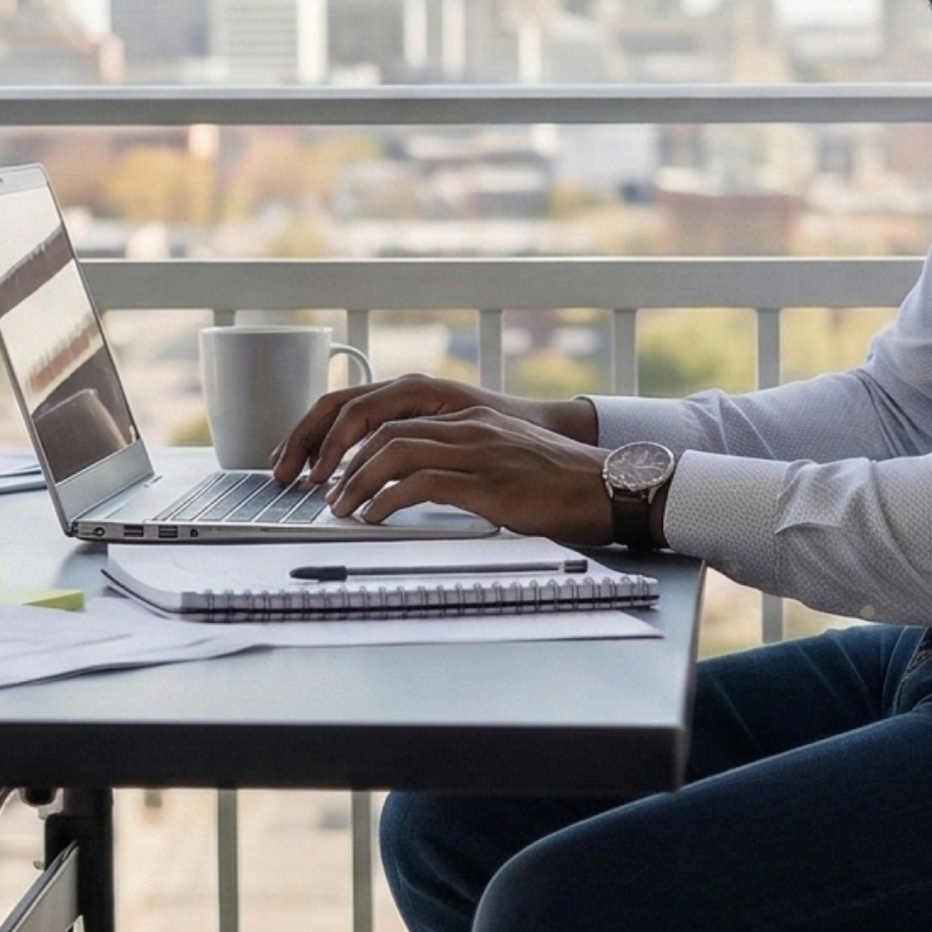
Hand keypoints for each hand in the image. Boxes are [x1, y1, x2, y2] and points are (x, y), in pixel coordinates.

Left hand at [316, 408, 615, 548]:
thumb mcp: (502, 459)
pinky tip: (374, 517)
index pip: (391, 414)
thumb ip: (462, 463)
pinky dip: (387, 500)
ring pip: (394, 450)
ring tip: (341, 507)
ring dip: (357, 480)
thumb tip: (415, 486)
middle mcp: (467, 426)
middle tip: (322, 490)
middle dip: (340, 459)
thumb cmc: (558, 482)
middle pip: (382, 427)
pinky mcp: (488, 483)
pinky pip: (421, 484)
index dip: (350, 438)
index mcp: (467, 418)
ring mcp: (477, 452)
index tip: (328, 466)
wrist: (608, 488)